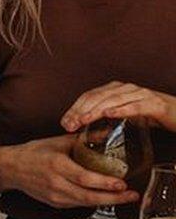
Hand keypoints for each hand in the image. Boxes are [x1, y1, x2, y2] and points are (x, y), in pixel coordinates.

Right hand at [0, 134, 138, 208]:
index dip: (105, 183)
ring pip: (85, 203)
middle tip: (131, 195)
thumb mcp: (57, 142)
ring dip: (106, 201)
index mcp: (56, 165)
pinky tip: (103, 197)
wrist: (11, 168)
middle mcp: (55, 183)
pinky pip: (78, 204)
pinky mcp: (54, 203)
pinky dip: (92, 201)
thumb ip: (83, 139)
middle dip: (113, 198)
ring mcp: (54, 196)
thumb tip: (106, 133)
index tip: (123, 182)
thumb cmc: (32, 153)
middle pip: (89, 196)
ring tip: (123, 197)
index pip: (85, 178)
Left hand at [61, 81, 175, 132]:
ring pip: (113, 100)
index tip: (64, 122)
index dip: (75, 108)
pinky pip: (135, 106)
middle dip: (80, 111)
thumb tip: (87, 129)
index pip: (90, 96)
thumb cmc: (154, 115)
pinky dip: (121, 110)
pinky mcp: (155, 104)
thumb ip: (110, 119)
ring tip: (82, 120)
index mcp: (117, 90)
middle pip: (97, 97)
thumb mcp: (127, 116)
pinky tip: (109, 115)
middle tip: (68, 124)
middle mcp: (126, 88)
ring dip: (95, 111)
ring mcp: (141, 94)